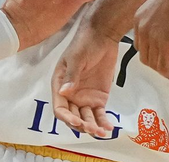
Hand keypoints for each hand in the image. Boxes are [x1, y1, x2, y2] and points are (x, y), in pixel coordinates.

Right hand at [51, 22, 118, 136]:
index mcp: (60, 84)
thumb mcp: (76, 58)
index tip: (78, 122)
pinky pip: (100, 113)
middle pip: (73, 117)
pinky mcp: (99, 97)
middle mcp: (71, 94)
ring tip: (102, 132)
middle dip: (81, 125)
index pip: (60, 108)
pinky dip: (103, 121)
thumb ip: (71, 76)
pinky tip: (109, 128)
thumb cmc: (84, 43)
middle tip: (93, 129)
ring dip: (92, 127)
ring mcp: (85, 97)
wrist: (103, 35)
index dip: (67, 118)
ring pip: (86, 118)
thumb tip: (64, 92)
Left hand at [134, 0, 168, 82]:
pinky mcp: (165, 46)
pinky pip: (164, 67)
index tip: (157, 55)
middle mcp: (142, 29)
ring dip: (163, 71)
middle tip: (165, 67)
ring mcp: (153, 38)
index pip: (139, 43)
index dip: (149, 52)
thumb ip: (159, 18)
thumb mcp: (161, 5)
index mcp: (139, 19)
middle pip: (145, 56)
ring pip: (154, 64)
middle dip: (155, 64)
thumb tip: (166, 25)